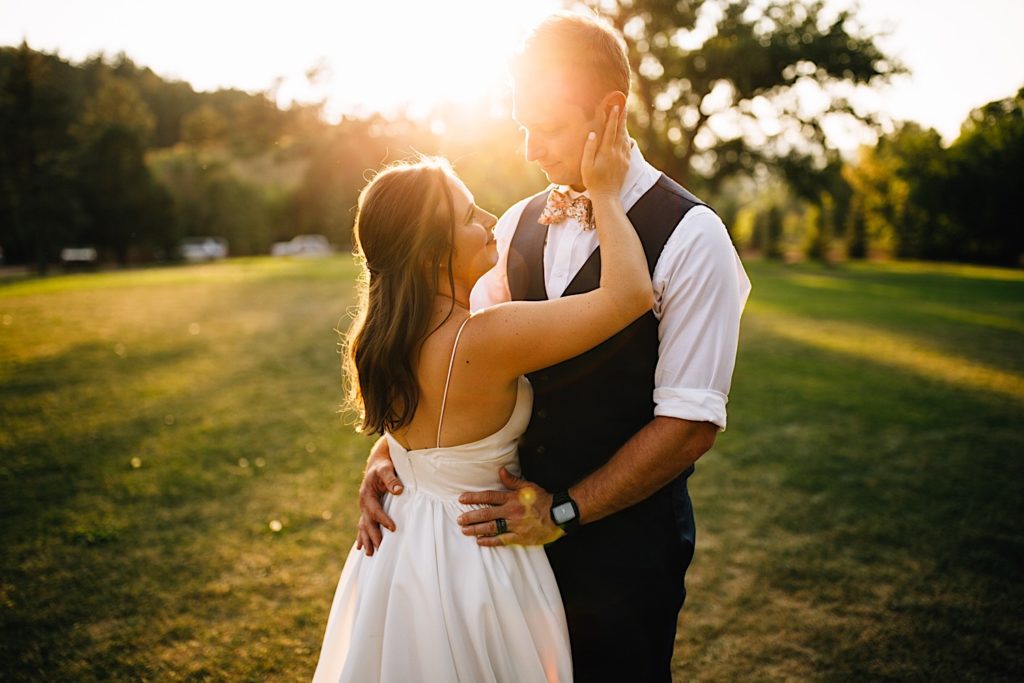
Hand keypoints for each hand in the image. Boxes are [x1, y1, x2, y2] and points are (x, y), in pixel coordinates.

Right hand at [355, 437, 403, 556]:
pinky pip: (363, 525)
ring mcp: (364, 507)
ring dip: (366, 540)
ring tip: (368, 554)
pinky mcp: (367, 509)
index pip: (375, 510)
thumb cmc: (383, 465)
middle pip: (367, 522)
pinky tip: (361, 547)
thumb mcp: (386, 469)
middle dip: (372, 536)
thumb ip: (391, 479)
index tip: (393, 529)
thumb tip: (399, 490)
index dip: (384, 520)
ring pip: (363, 526)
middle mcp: (363, 502)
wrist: (377, 462)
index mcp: (367, 494)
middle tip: (378, 548)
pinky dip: (362, 536)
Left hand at [456, 467, 564, 546]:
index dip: (474, 498)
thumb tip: (501, 470)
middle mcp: (511, 511)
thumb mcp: (528, 487)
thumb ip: (512, 480)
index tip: (461, 499)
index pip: (489, 496)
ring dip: (476, 529)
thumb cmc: (542, 500)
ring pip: (492, 527)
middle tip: (459, 519)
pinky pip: (502, 540)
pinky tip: (480, 541)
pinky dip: (490, 541)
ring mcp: (515, 525)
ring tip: (465, 530)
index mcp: (512, 498)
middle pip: (487, 513)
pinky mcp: (520, 537)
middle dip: (471, 516)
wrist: (558, 515)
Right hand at [580, 104, 628, 197]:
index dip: (613, 118)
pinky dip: (627, 138)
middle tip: (624, 106)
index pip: (611, 130)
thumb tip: (592, 134)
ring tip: (624, 117)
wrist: (607, 196)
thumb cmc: (593, 181)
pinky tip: (626, 135)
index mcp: (606, 151)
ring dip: (625, 126)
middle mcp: (617, 153)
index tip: (615, 107)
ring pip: (625, 138)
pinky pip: (628, 147)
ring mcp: (623, 158)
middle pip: (620, 131)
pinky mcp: (626, 163)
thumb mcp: (586, 166)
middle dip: (622, 118)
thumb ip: (589, 149)